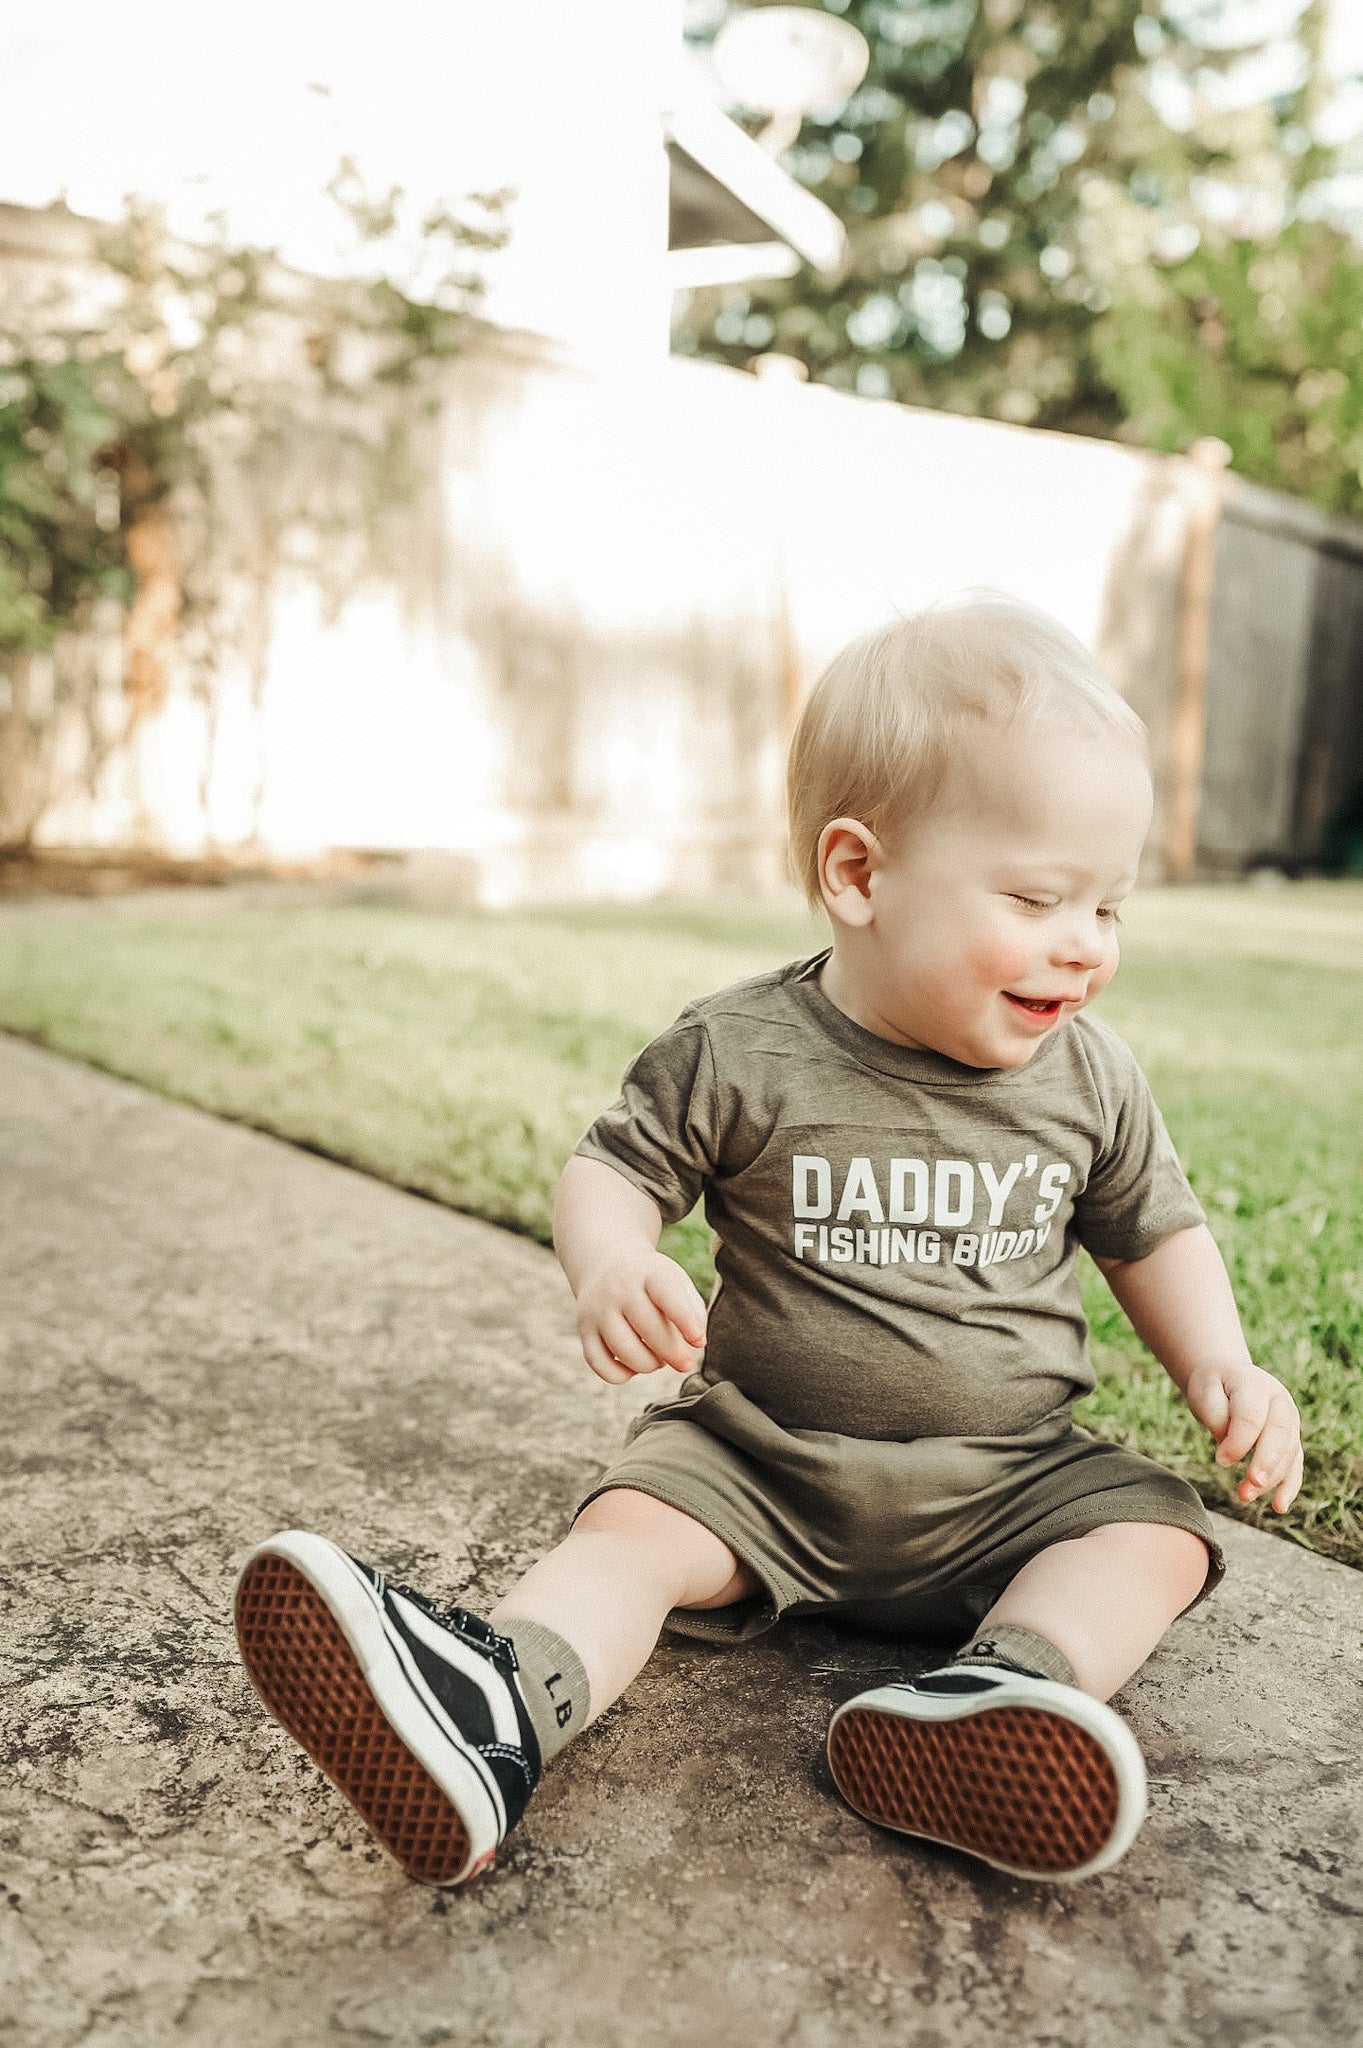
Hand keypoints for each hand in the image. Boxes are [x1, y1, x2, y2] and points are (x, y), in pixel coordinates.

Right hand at [574, 1249, 707, 1385]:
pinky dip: (620, 1375)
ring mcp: (598, 1310)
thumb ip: (693, 1309)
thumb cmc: (651, 1281)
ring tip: (659, 1361)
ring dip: (648, 1365)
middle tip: (685, 1362)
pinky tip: (634, 1366)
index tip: (697, 1340)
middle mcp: (619, 1289)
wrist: (607, 1264)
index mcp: (648, 1272)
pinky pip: (599, 1364)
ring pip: (623, 1349)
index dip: (684, 1319)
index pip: (666, 1294)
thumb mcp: (676, 1281)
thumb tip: (698, 1343)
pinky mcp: (584, 1331)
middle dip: (672, 1353)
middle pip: (647, 1327)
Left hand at [1183, 1359, 1302, 1511]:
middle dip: (1267, 1462)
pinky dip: (1289, 1486)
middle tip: (1250, 1484)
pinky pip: (1295, 1464)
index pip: (1252, 1415)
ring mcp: (1290, 1420)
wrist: (1227, 1376)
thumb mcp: (1204, 1391)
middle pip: (1280, 1433)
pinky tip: (1279, 1506)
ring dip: (1271, 1478)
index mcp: (1255, 1384)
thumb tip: (1228, 1446)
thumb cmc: (1212, 1385)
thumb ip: (1215, 1415)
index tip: (1220, 1460)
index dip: (1239, 1441)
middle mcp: (1279, 1401)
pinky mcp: (1291, 1439)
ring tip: (1245, 1496)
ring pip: (1289, 1452)